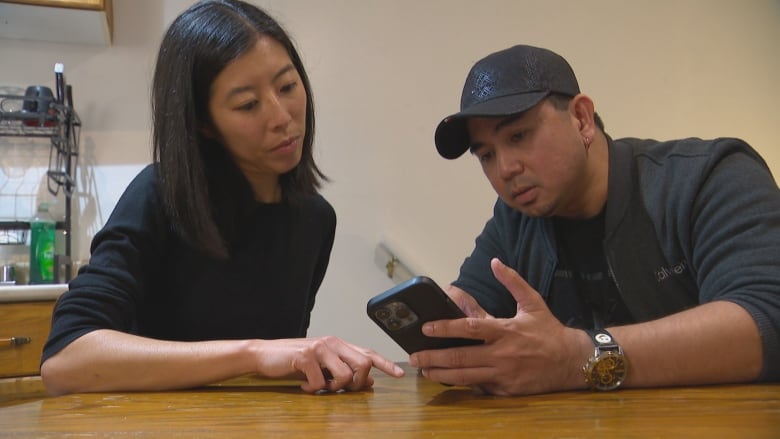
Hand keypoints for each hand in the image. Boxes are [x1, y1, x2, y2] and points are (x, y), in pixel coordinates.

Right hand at [254, 336, 403, 392]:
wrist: (265, 354)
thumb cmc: (295, 362)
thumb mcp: (322, 367)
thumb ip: (344, 370)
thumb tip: (370, 383)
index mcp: (339, 344)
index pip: (368, 352)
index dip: (386, 364)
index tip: (400, 374)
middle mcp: (333, 342)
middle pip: (363, 363)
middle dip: (357, 382)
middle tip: (339, 388)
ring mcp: (320, 347)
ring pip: (345, 375)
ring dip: (333, 388)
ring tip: (318, 387)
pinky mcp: (305, 356)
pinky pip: (320, 383)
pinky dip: (312, 390)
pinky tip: (303, 386)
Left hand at [409, 258, 588, 394]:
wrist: (573, 361)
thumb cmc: (549, 331)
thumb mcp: (532, 302)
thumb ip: (512, 281)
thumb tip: (495, 261)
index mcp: (506, 330)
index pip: (470, 328)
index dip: (446, 328)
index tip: (427, 328)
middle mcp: (502, 354)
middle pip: (461, 357)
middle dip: (434, 357)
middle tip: (415, 356)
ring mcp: (504, 374)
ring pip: (466, 377)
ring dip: (442, 375)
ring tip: (424, 372)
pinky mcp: (508, 390)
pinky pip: (481, 388)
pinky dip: (464, 385)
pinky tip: (448, 382)